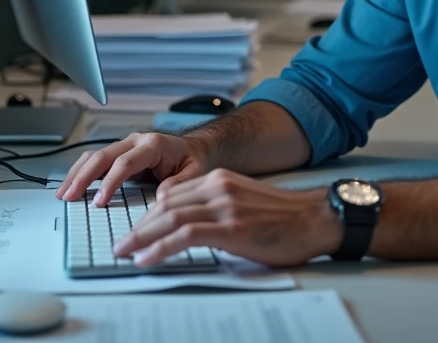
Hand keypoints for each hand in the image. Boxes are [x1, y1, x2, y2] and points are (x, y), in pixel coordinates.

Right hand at [54, 132, 210, 205]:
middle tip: (70, 196)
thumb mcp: (195, 171)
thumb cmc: (193, 160)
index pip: (125, 162)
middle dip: (84, 176)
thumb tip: (161, 196)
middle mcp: (135, 141)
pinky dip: (81, 172)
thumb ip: (180, 183)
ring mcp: (125, 146)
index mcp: (153, 145)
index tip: (99, 200)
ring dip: (77, 174)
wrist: (195, 148)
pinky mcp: (119, 154)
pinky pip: (95, 160)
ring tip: (63, 193)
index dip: (110, 181)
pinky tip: (71, 186)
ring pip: (94, 156)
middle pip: (103, 156)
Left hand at [114, 169, 342, 268]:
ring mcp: (223, 206)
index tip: (135, 231)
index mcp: (219, 179)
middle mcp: (218, 187)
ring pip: (169, 218)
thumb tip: (187, 228)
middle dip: (139, 227)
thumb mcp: (243, 203)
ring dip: (142, 238)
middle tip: (122, 244)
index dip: (148, 215)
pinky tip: (147, 258)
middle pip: (165, 205)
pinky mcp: (231, 227)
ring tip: (126, 252)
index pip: (171, 195)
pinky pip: (184, 235)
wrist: (315, 220)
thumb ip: (216, 207)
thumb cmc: (284, 218)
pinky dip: (160, 247)